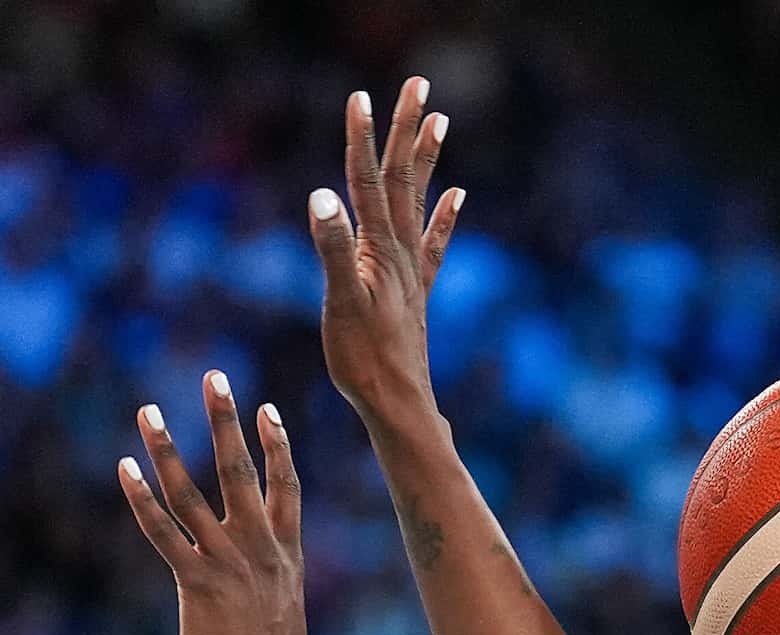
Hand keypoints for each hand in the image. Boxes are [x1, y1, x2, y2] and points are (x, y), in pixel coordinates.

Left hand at [120, 370, 307, 634]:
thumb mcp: (283, 612)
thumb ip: (270, 581)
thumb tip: (262, 581)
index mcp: (284, 555)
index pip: (285, 486)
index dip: (276, 445)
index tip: (267, 408)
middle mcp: (259, 549)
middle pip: (242, 471)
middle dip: (226, 421)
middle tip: (214, 377)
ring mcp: (228, 563)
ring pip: (193, 492)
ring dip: (167, 447)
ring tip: (147, 410)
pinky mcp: (197, 583)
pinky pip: (163, 532)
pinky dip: (142, 498)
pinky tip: (125, 468)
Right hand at [309, 78, 460, 419]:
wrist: (399, 404)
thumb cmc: (364, 360)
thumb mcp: (340, 302)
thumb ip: (332, 248)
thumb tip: (322, 195)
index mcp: (379, 249)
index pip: (367, 180)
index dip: (361, 137)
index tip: (359, 95)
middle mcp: (399, 252)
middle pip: (403, 177)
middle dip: (407, 128)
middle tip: (418, 84)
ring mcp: (410, 270)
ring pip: (419, 200)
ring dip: (426, 158)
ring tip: (439, 119)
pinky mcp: (415, 292)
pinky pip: (433, 243)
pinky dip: (444, 214)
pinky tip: (457, 195)